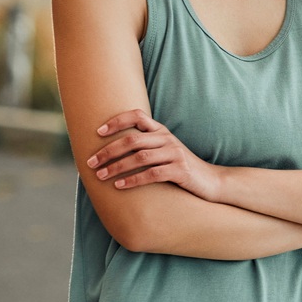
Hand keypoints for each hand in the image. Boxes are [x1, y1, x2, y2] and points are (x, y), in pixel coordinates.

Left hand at [86, 109, 221, 199]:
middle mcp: (167, 139)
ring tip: (100, 176)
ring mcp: (175, 154)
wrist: (210, 181)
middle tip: (91, 162)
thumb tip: (113, 149)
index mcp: (162, 131)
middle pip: (132, 139)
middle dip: (108, 150)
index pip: (137, 116)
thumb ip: (145, 146)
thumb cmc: (180, 168)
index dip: (116, 121)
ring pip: (139, 157)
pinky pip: (151, 174)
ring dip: (116, 167)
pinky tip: (119, 186)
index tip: (98, 132)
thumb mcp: (164, 151)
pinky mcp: (180, 170)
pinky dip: (133, 180)